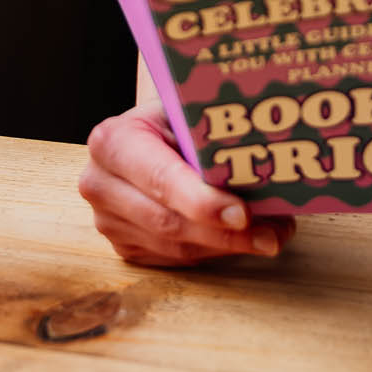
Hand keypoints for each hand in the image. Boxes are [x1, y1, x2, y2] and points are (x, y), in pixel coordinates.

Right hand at [78, 103, 295, 266]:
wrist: (147, 134)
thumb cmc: (171, 119)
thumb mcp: (184, 113)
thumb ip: (209, 137)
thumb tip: (266, 162)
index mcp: (113, 142)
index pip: (160, 178)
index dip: (202, 201)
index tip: (242, 213)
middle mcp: (101, 184)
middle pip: (167, 222)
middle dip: (223, 233)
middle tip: (271, 234)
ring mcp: (108, 221)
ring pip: (174, 246)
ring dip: (227, 246)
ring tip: (271, 235)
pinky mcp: (124, 246)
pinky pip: (173, 258)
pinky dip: (213, 251)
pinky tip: (243, 239)